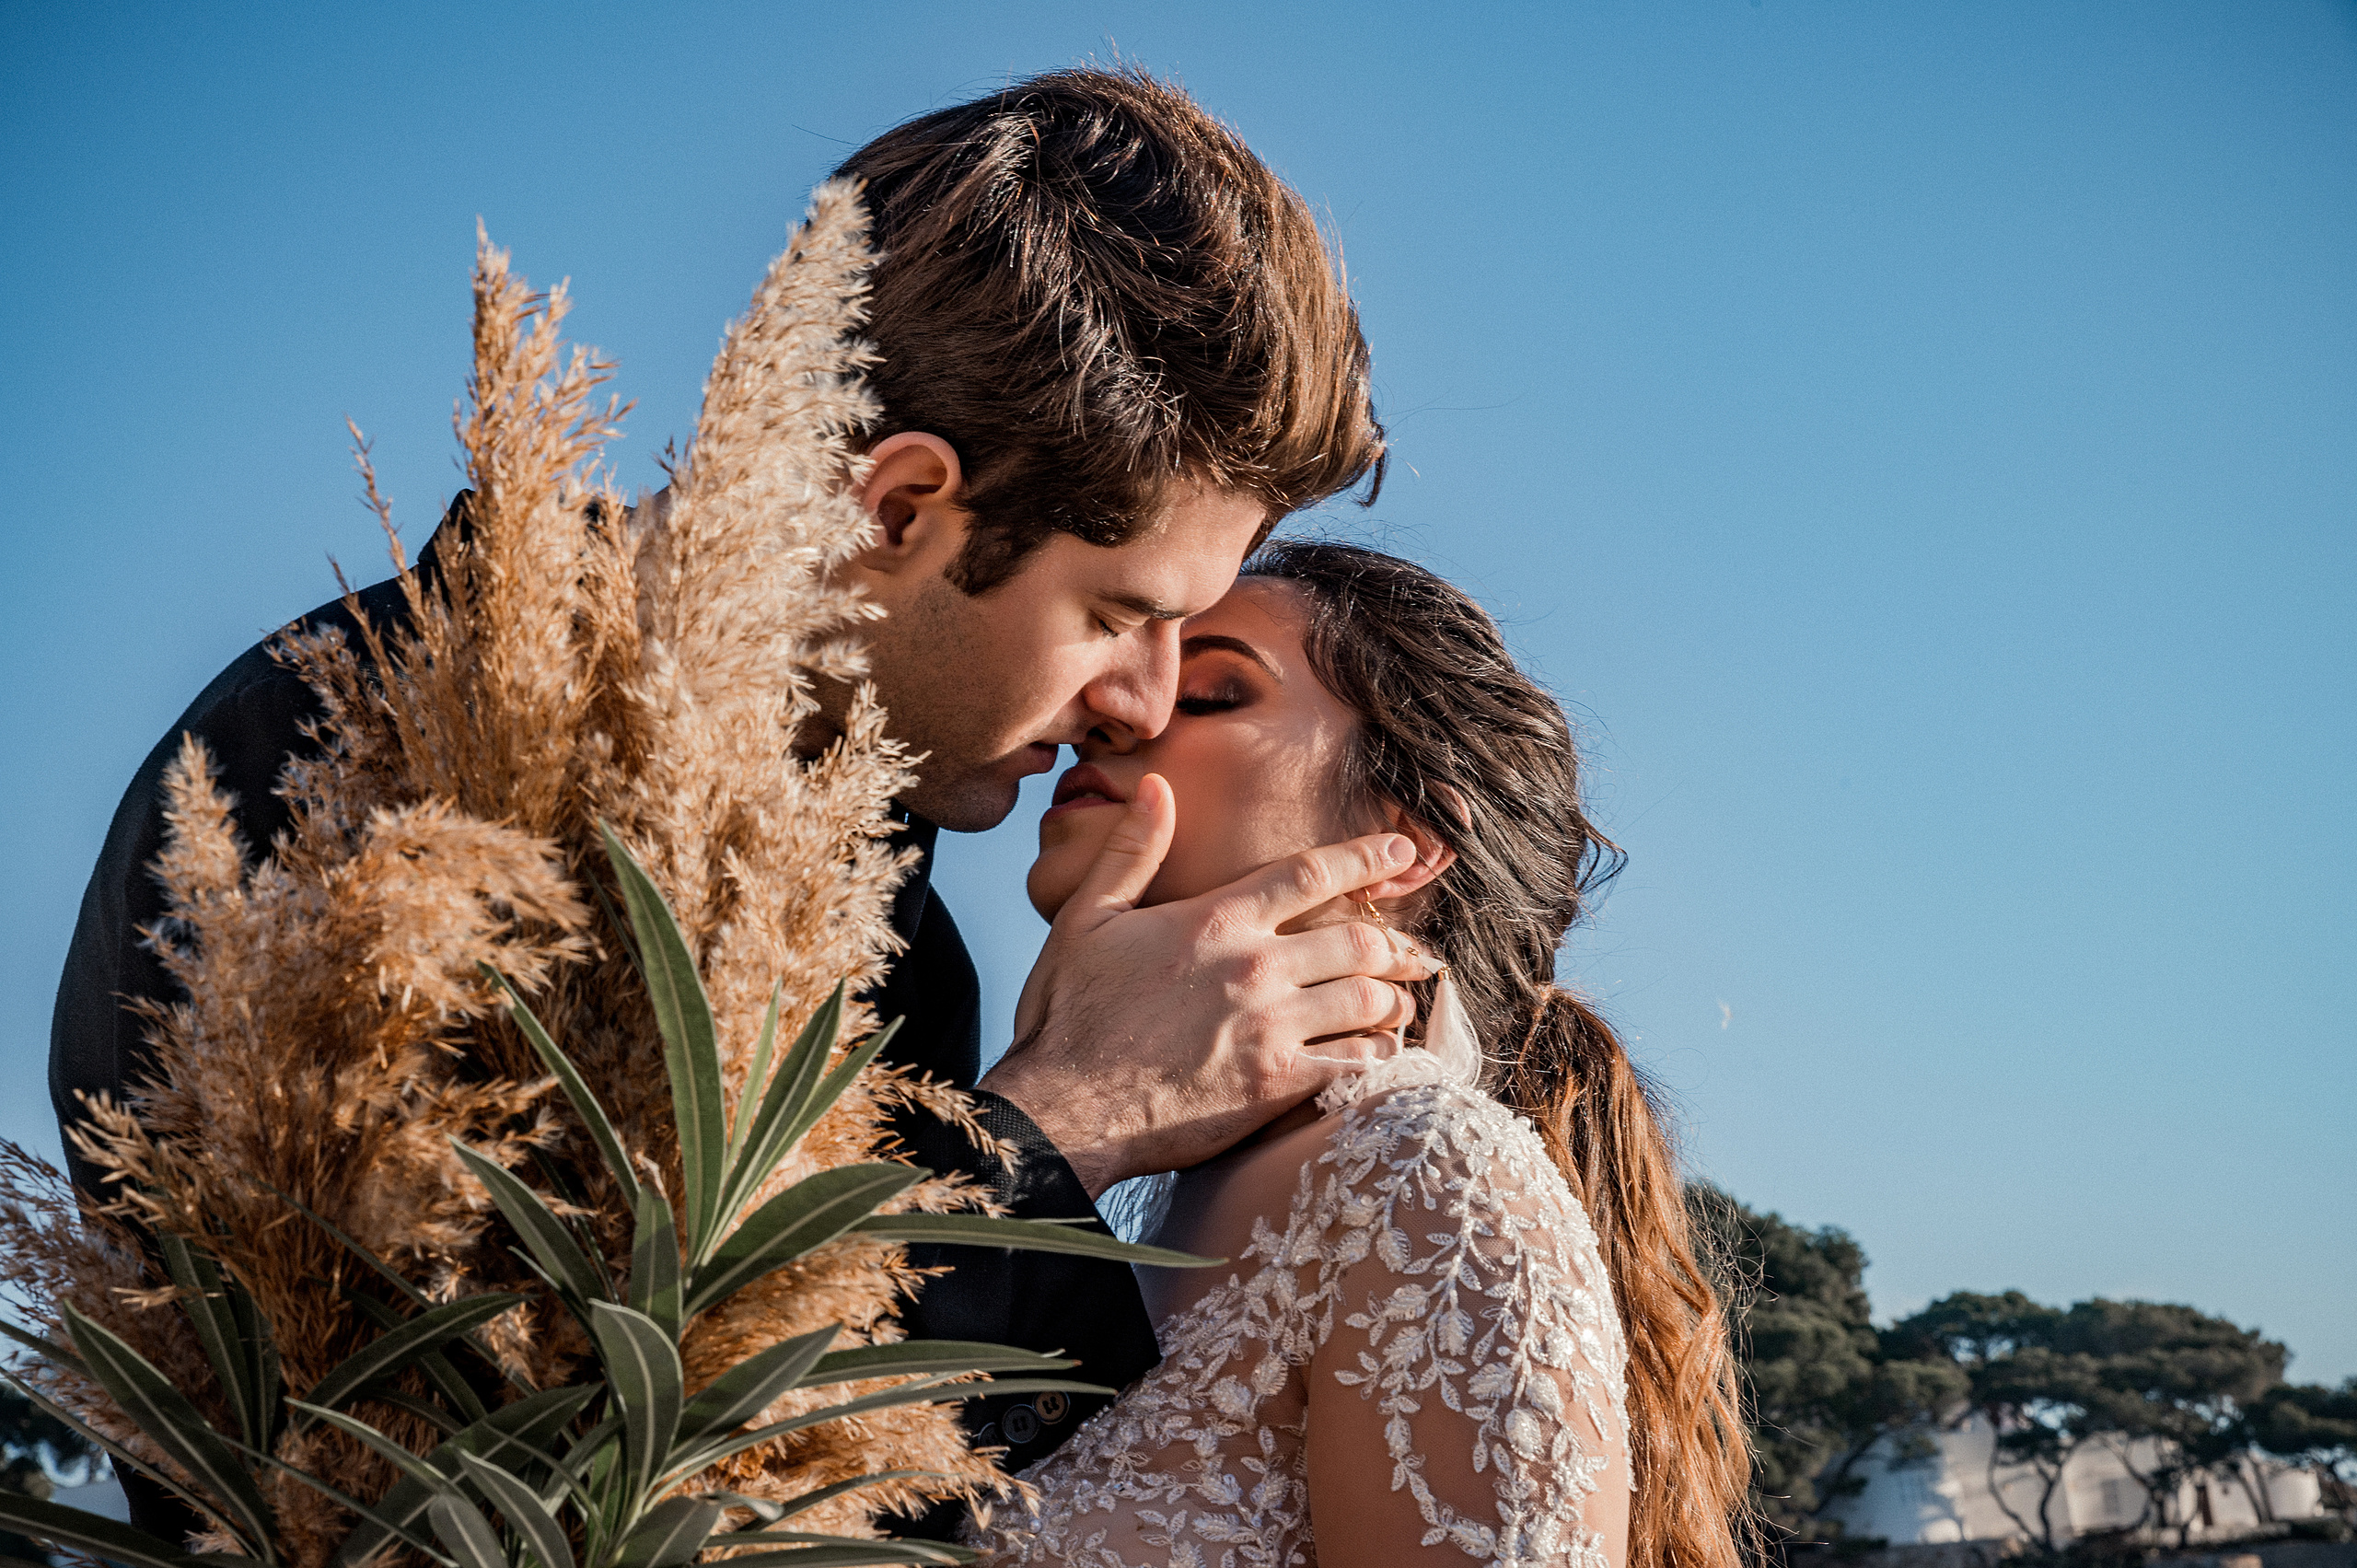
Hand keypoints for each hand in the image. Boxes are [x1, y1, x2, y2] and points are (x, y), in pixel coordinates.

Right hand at [980, 773, 1441, 1197]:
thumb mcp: (1086, 918)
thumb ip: (1131, 849)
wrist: (1062, 1111)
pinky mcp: (1275, 1087)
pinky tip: (1379, 1052)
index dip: (1366, 857)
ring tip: (1398, 998)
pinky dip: (1378, 1054)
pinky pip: (1355, 1063)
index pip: (1311, 873)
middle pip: (1357, 937)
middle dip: (1393, 938)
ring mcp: (1270, 1029)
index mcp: (1215, 920)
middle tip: (1411, 946)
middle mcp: (1254, 967)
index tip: (1400, 848)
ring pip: (1367, 999)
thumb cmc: (1067, 1015)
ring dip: (1391, 996)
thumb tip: (1159, 785)